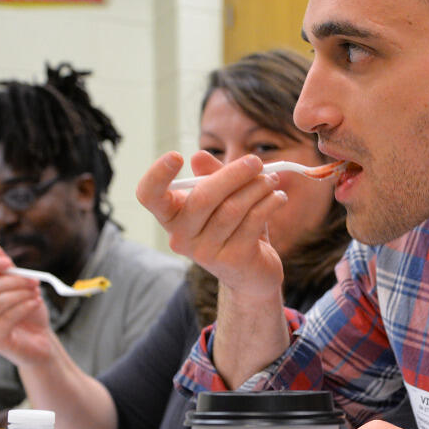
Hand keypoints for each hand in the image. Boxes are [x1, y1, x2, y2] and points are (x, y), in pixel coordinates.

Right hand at [0, 245, 58, 367]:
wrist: (40, 341)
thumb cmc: (29, 313)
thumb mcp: (21, 287)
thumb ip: (7, 271)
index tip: (9, 263)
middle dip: (15, 281)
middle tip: (35, 281)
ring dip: (20, 294)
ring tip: (37, 294)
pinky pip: (6, 318)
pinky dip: (24, 307)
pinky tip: (36, 303)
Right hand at [135, 151, 285, 302]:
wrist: (252, 273)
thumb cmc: (232, 228)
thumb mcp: (222, 197)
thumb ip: (212, 175)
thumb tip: (199, 156)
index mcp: (172, 216)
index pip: (149, 196)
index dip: (157, 175)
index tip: (177, 155)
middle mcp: (182, 237)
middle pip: (203, 197)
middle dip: (233, 174)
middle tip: (255, 162)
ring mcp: (206, 252)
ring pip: (233, 208)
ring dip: (257, 188)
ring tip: (271, 179)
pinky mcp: (234, 260)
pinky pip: (253, 221)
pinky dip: (269, 203)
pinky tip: (278, 197)